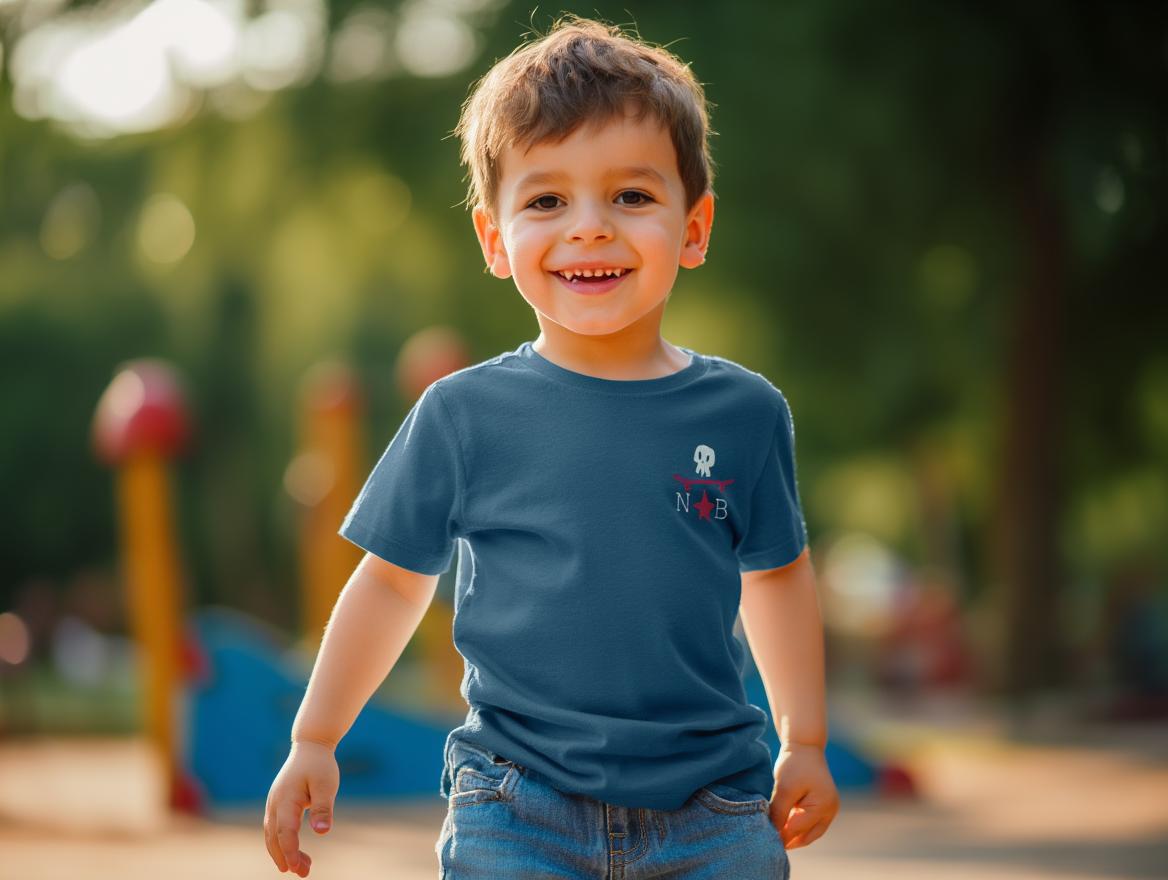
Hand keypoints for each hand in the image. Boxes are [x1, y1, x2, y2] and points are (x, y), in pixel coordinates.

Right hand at [264, 740, 339, 875]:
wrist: (310, 746)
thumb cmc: (320, 765)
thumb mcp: (326, 785)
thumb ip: (322, 808)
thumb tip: (322, 833)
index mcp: (286, 799)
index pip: (286, 832)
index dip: (290, 851)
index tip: (297, 868)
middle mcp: (275, 803)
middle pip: (275, 837)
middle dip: (286, 857)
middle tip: (302, 873)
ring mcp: (274, 803)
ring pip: (272, 834)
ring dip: (283, 852)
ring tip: (301, 867)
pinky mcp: (278, 804)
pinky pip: (275, 828)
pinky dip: (282, 842)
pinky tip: (295, 851)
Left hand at [768, 741, 838, 848]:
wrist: (804, 746)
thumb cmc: (795, 764)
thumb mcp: (784, 788)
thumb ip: (779, 812)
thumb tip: (773, 833)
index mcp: (824, 806)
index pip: (799, 829)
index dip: (782, 836)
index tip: (765, 841)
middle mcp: (830, 811)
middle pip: (808, 836)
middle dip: (790, 841)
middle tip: (770, 845)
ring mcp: (829, 809)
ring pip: (809, 832)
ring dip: (793, 836)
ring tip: (775, 837)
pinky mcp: (823, 806)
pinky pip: (810, 823)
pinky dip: (797, 827)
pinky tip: (783, 827)